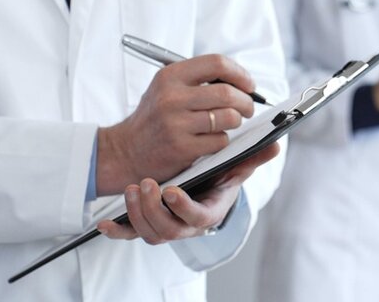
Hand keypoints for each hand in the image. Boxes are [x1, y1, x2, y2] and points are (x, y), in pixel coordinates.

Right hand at [96, 55, 255, 196]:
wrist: (126, 150)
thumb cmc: (155, 118)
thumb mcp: (167, 89)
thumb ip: (198, 79)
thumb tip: (241, 80)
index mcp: (170, 76)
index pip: (217, 63)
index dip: (240, 74)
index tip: (249, 85)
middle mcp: (171, 97)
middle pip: (227, 92)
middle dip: (246, 101)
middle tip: (248, 108)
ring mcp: (176, 123)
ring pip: (228, 117)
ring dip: (236, 121)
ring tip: (230, 123)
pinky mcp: (182, 148)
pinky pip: (220, 140)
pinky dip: (223, 140)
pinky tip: (213, 140)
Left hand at [98, 143, 279, 243]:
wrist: (198, 189)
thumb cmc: (215, 179)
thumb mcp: (234, 169)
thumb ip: (251, 158)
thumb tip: (274, 145)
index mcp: (208, 212)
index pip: (197, 217)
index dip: (184, 208)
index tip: (173, 191)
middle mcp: (186, 225)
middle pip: (168, 230)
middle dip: (153, 210)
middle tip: (146, 185)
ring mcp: (165, 226)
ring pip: (148, 232)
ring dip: (137, 213)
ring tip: (134, 188)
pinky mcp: (147, 224)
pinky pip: (130, 234)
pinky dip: (117, 231)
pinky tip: (104, 223)